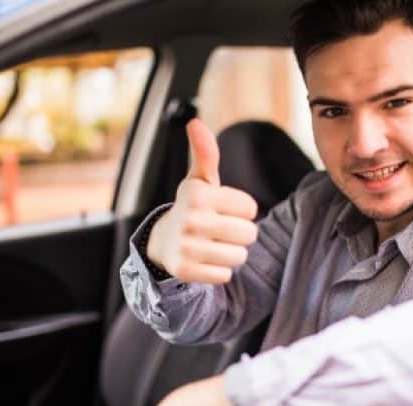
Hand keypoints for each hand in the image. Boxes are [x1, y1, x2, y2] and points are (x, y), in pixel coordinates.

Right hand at [146, 119, 258, 283]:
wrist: (162, 242)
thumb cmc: (192, 207)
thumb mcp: (199, 180)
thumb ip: (205, 153)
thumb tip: (195, 122)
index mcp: (198, 194)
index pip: (250, 208)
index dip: (242, 210)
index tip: (224, 210)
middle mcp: (191, 219)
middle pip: (249, 234)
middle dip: (240, 233)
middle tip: (220, 230)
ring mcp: (187, 247)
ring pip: (239, 256)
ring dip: (231, 252)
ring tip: (214, 245)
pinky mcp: (185, 271)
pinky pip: (225, 275)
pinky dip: (220, 270)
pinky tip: (205, 260)